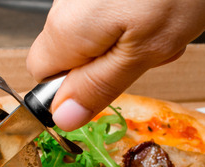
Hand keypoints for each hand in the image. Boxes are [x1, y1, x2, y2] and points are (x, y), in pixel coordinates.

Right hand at [26, 0, 204, 130]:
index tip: (105, 87)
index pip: (41, 76)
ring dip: (130, 39)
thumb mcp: (145, 51)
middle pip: (72, 52)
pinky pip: (114, 8)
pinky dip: (140, 14)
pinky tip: (163, 6)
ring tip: (163, 25)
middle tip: (147, 53)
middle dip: (109, 63)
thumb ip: (100, 87)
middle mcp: (66, 3)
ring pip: (98, 31)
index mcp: (67, 29)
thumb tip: (64, 118)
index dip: (71, 89)